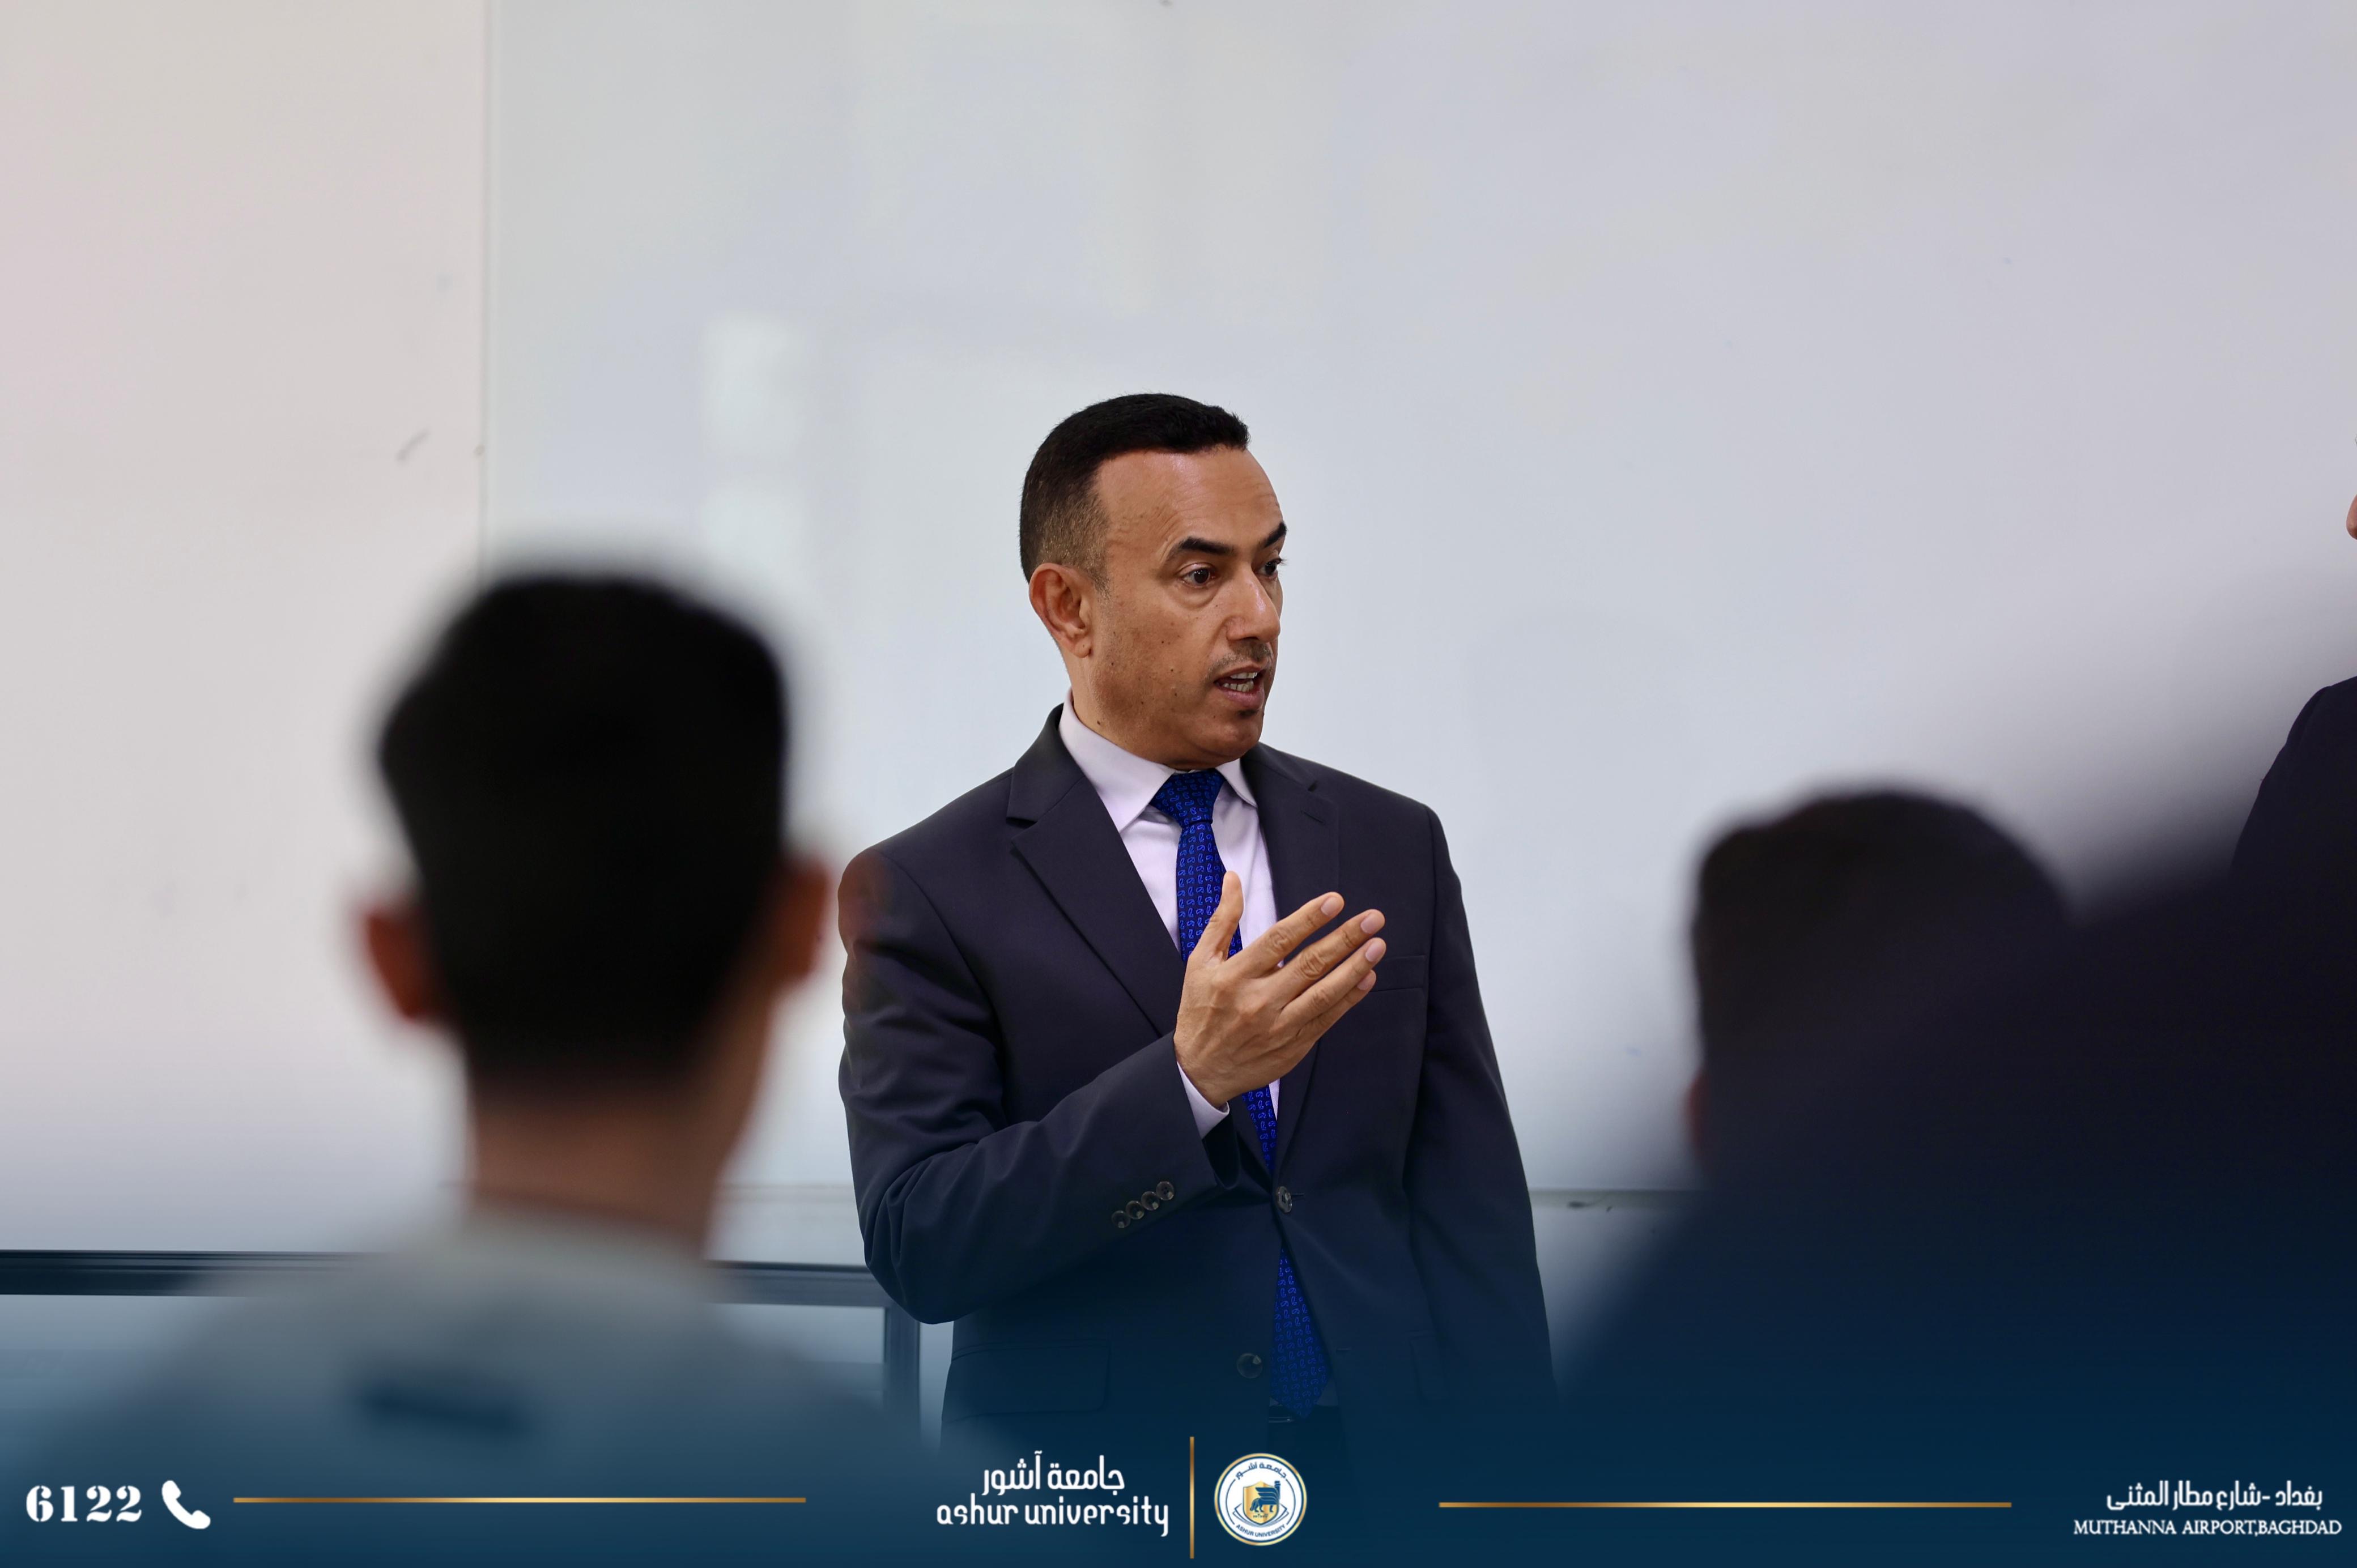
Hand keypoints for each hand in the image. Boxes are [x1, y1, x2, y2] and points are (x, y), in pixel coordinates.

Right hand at [1173, 873, 1385, 1107]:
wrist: (1200, 1070)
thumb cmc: (1200, 1010)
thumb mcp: (1200, 962)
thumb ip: (1221, 920)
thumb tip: (1234, 878)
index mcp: (1234, 976)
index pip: (1277, 941)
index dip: (1308, 919)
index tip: (1335, 900)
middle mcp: (1258, 1001)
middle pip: (1308, 965)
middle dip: (1343, 939)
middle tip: (1372, 919)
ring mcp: (1279, 1026)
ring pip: (1323, 993)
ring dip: (1354, 968)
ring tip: (1377, 945)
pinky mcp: (1294, 1045)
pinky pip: (1327, 1018)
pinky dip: (1350, 998)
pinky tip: (1367, 977)